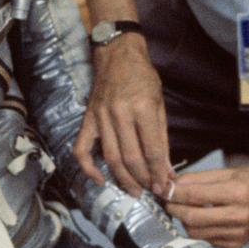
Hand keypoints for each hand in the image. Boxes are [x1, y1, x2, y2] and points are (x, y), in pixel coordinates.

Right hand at [74, 36, 172, 197]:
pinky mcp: (88, 119)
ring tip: (134, 191)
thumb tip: (166, 168)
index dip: (159, 172)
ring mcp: (100, 117)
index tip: (164, 187)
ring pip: (110, 157)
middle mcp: (120, 113)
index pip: (151, 149)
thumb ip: (162, 138)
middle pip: (131, 157)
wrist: (117, 55)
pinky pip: (82, 148)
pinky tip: (100, 179)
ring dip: (123, 179)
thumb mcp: (159, 104)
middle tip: (151, 191)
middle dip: (143, 179)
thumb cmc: (143, 78)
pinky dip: (88, 167)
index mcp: (142, 107)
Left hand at [163, 165, 248, 247]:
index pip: (195, 196)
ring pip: (195, 232)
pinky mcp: (235, 245)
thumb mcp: (228, 172)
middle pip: (192, 219)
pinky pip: (205, 240)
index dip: (174, 193)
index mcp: (238, 193)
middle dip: (174, 209)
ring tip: (188, 207)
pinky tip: (206, 217)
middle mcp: (239, 217)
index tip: (163, 189)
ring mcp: (237, 234)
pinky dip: (199, 229)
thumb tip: (173, 184)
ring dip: (185, 220)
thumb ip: (198, 179)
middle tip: (169, 201)